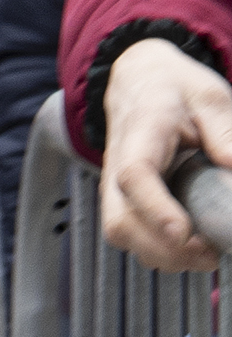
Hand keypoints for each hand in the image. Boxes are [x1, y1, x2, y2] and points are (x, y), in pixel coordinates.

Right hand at [100, 37, 231, 273]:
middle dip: (162, 247)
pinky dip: (159, 251)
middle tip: (210, 254)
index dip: (156, 208)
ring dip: (162, 255)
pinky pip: (130, 235)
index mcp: (141, 133)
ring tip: (207, 255)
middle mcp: (117, 164)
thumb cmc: (176, 89)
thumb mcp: (210, 97)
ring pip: (121, 233)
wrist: (138, 80)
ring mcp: (116, 186)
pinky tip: (192, 249)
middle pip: (119, 218)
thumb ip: (226, 133)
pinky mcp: (123, 199)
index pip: (135, 175)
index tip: (185, 232)